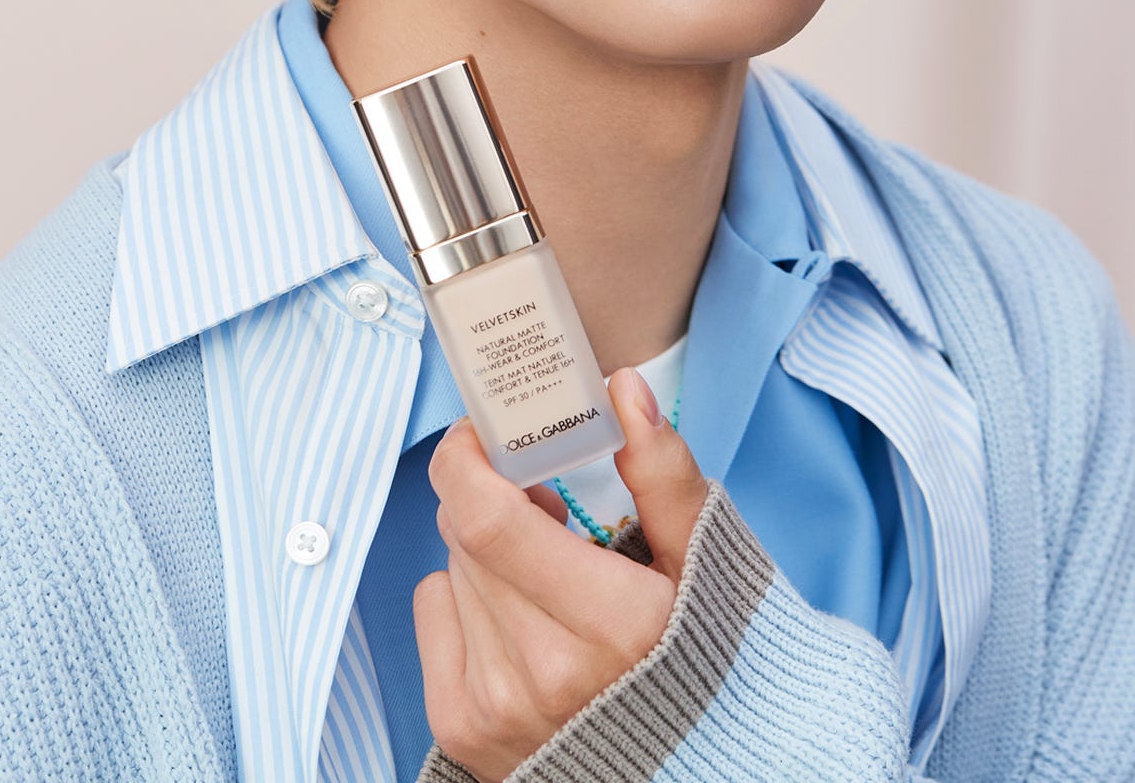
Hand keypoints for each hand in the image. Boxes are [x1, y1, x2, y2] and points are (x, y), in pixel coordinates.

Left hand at [414, 367, 709, 782]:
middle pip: (466, 533)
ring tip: (544, 572)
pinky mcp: (464, 729)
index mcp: (617, 623)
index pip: (488, 518)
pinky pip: (432, 612)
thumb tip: (623, 389)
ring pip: (451, 568)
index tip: (483, 433)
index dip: (467, 460)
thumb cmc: (697, 648)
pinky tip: (516, 618)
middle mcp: (549, 672)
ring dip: (485, 551)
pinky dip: (462, 598)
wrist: (688, 759)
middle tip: (543, 505)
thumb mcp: (702, 556)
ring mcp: (500, 707)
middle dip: (493, 497)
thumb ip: (663, 470)